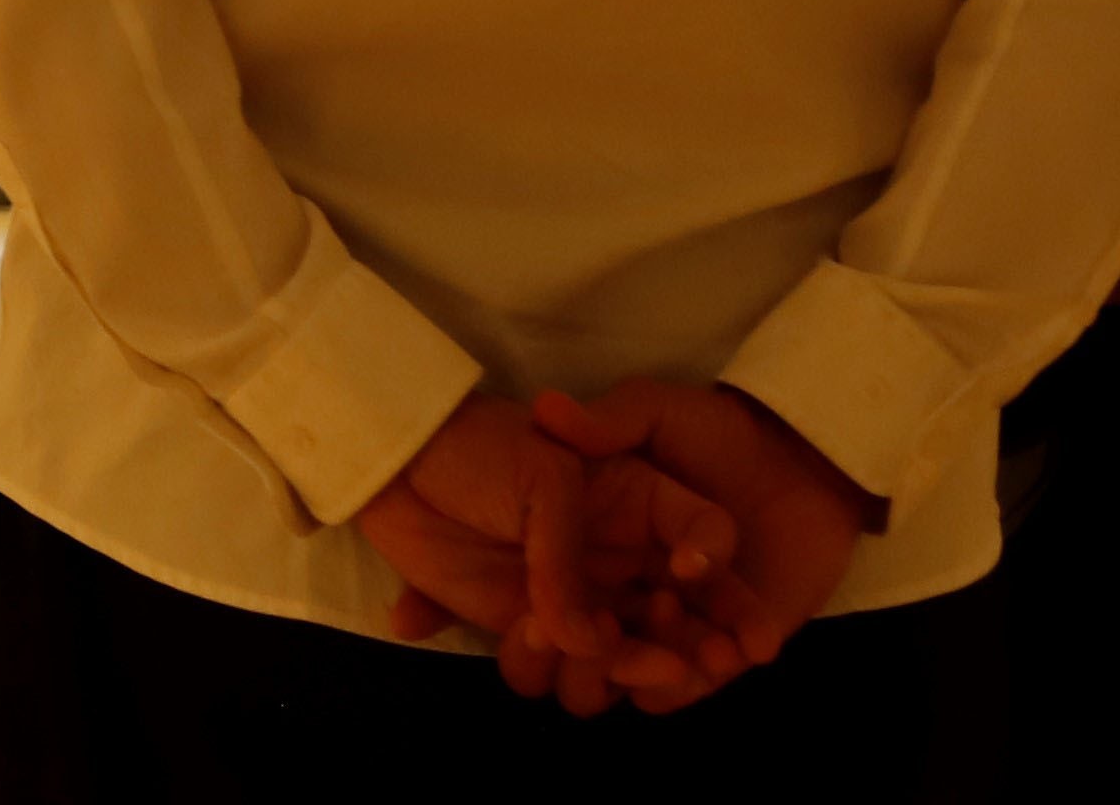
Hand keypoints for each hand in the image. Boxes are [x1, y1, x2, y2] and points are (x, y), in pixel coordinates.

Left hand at [361, 396, 713, 713]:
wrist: (399, 462)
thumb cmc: (484, 448)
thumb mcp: (544, 475)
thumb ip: (572, 555)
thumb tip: (586, 640)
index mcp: (641, 503)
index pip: (707, 538)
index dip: (720, 572)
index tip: (695, 586)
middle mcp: (622, 559)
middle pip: (683, 617)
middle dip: (695, 647)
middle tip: (690, 664)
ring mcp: (580, 600)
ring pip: (624, 659)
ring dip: (620, 667)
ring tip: (596, 654)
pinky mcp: (530, 629)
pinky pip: (557, 671)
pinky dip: (549, 668)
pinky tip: (530, 638)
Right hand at [527, 381, 875, 707]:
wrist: (806, 463)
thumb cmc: (722, 432)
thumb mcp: (659, 411)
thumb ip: (609, 420)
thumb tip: (544, 410)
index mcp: (591, 535)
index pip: (548, 581)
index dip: (543, 598)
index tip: (551, 601)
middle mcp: (620, 585)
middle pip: (584, 638)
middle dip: (597, 648)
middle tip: (625, 625)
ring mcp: (669, 620)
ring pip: (633, 669)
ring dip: (653, 666)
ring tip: (696, 636)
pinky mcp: (716, 648)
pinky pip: (688, 687)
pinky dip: (696, 684)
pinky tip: (730, 654)